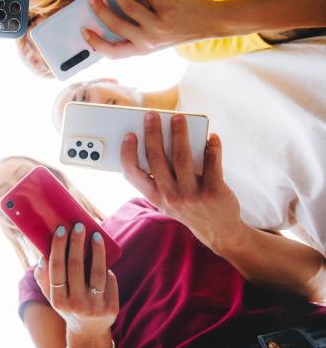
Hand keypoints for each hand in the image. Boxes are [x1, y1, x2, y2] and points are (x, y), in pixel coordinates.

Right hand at [34, 224, 117, 338]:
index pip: (57, 269)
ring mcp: (95, 307)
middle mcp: (76, 304)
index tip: (61, 230)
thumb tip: (42, 256)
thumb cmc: (68, 305)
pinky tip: (103, 255)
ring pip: (97, 272)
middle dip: (77, 243)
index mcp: (58, 300)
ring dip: (97, 250)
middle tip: (79, 226)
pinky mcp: (111, 307)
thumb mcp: (52, 296)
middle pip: (76, 267)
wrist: (88, 331)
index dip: (59, 247)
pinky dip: (106, 266)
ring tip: (95, 235)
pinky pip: (109, 280)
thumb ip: (43, 278)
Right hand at [83, 0, 219, 58]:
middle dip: (100, 9)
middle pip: (115, 25)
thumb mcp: (155, 38)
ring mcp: (157, 25)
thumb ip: (136, 30)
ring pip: (128, 7)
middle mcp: (148, 40)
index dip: (96, 43)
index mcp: (142, 50)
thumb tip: (112, 10)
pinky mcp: (167, 9)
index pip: (113, 52)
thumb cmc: (178, 29)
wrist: (208, 23)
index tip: (84, 31)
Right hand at [120, 112, 243, 249]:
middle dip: (153, 133)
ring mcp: (192, 195)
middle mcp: (171, 196)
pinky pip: (212, 163)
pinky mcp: (214, 192)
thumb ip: (161, 178)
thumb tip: (160, 142)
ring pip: (182, 157)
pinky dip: (212, 147)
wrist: (220, 231)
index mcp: (156, 197)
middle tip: (152, 115)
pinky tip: (212, 137)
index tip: (129, 136)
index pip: (133, 174)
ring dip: (179, 134)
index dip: (128, 153)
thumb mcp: (168, 200)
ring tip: (179, 118)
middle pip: (157, 159)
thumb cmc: (191, 208)